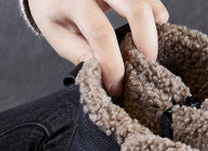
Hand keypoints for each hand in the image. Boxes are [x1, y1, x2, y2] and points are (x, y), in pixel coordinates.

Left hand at [27, 0, 169, 96]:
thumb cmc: (53, 8)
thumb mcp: (56, 33)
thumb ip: (78, 51)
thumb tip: (103, 72)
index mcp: (75, 0)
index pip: (101, 34)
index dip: (113, 64)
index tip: (116, 86)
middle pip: (136, 9)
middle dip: (146, 43)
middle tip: (145, 69)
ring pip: (147, 0)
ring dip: (153, 29)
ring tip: (146, 54)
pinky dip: (154, 16)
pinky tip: (149, 33)